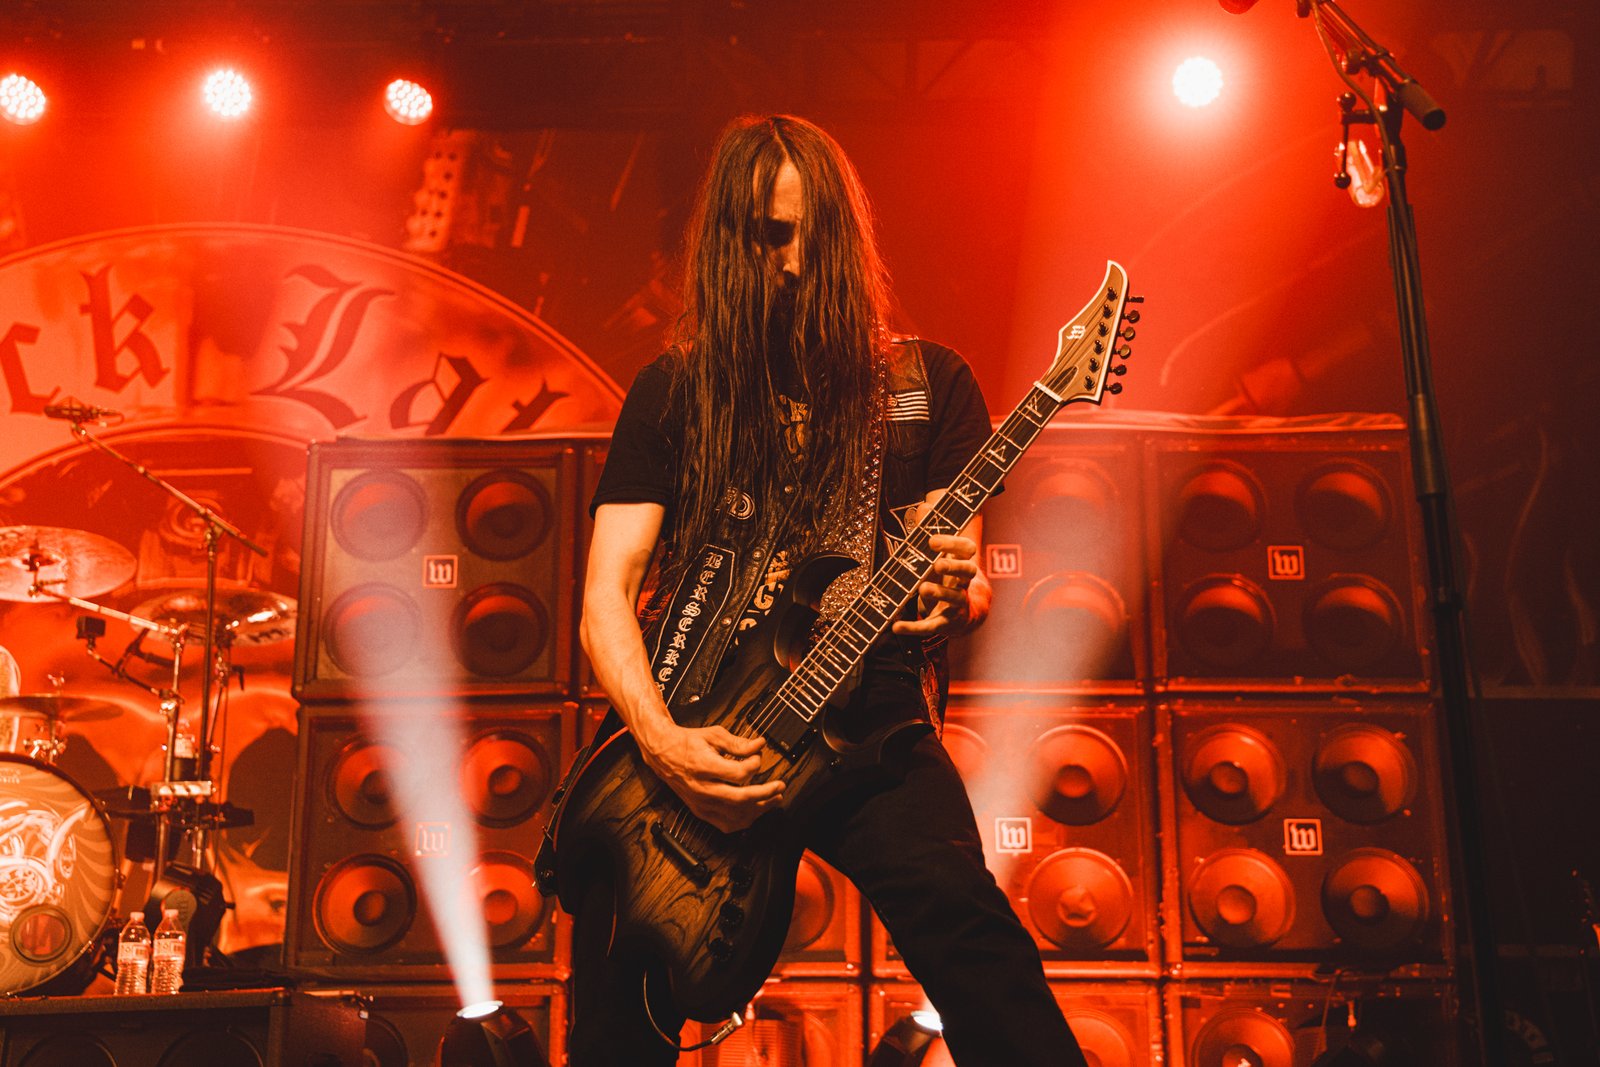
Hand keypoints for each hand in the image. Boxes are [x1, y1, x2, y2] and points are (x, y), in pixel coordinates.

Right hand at [635, 721, 785, 833]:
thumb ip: (738, 743)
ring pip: (735, 815)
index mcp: (703, 767)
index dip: (754, 765)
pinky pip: (725, 824)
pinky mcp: (700, 811)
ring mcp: (700, 803)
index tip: (758, 757)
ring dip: (758, 809)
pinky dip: (743, 821)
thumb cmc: (687, 743)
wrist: (663, 754)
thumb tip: (759, 745)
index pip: (738, 774)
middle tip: (779, 786)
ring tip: (773, 799)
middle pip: (740, 798)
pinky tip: (755, 812)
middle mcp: (701, 788)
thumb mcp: (713, 735)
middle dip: (765, 794)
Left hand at [891, 532, 990, 638]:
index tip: (932, 541)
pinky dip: (913, 628)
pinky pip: (932, 626)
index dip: (953, 543)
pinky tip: (896, 627)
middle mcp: (963, 582)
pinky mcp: (946, 623)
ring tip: (922, 588)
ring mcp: (957, 604)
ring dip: (940, 593)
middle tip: (938, 564)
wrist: (961, 616)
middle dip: (954, 567)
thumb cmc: (945, 579)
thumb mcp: (938, 557)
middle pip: (968, 571)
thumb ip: (930, 533)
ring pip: (955, 598)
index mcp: (960, 562)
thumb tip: (925, 505)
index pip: (967, 549)